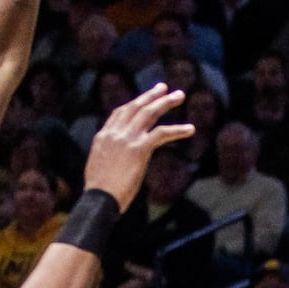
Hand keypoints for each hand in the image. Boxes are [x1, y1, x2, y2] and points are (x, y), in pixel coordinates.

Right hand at [82, 84, 193, 210]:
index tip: (144, 99)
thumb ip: (108, 158)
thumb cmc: (99, 194)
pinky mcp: (139, 148)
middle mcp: (114, 133)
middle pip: (135, 107)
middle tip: (164, 87)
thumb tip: (115, 162)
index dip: (134, 104)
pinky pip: (161, 133)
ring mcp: (126, 139)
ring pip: (149, 113)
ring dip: (165, 102)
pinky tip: (190, 129)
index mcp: (103, 137)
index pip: (119, 113)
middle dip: (150, 95)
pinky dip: (177, 129)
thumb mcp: (99, 169)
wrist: (99, 200)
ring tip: (179, 95)